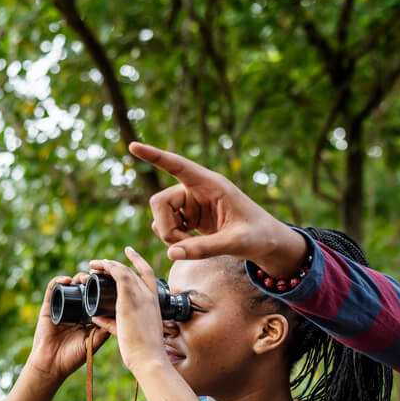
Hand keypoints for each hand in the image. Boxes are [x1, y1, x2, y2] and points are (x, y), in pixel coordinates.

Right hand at [26, 274, 109, 380]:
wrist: (52, 366)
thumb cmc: (73, 357)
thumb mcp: (94, 342)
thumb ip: (104, 329)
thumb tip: (118, 313)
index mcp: (88, 317)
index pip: (96, 298)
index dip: (103, 289)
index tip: (111, 283)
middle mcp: (76, 309)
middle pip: (84, 288)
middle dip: (92, 281)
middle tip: (98, 278)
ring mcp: (62, 307)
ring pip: (70, 286)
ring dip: (78, 278)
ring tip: (85, 278)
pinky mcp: (48, 307)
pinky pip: (52, 290)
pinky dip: (58, 281)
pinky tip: (66, 280)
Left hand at [87, 247, 172, 376]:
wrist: (149, 359)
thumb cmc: (143, 352)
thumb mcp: (128, 333)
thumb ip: (112, 323)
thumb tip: (96, 317)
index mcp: (153, 304)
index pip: (148, 275)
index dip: (138, 262)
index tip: (129, 252)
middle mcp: (149, 296)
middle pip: (134, 271)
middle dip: (117, 264)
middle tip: (101, 263)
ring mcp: (142, 296)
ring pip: (125, 270)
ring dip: (109, 264)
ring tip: (95, 264)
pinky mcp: (130, 299)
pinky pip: (120, 275)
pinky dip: (109, 267)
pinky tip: (98, 266)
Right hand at [128, 142, 307, 276]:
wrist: (266, 243)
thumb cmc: (258, 236)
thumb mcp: (236, 243)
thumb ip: (204, 249)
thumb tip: (171, 254)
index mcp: (211, 184)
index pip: (178, 166)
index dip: (155, 157)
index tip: (133, 146)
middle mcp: (197, 190)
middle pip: (160, 201)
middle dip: (166, 226)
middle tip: (182, 245)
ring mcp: (191, 204)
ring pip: (160, 217)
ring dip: (170, 236)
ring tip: (193, 247)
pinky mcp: (189, 217)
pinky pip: (166, 227)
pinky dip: (173, 241)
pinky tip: (190, 245)